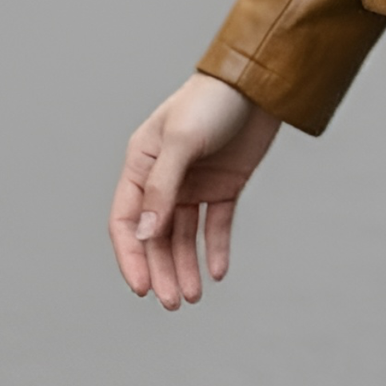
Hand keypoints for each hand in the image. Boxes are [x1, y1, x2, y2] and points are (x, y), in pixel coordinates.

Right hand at [109, 72, 280, 309]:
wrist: (260, 83)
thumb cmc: (212, 101)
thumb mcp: (182, 141)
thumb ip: (162, 188)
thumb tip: (143, 234)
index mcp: (141, 163)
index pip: (125, 220)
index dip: (130, 256)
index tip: (142, 288)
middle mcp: (164, 177)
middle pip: (155, 235)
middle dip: (161, 270)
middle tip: (174, 303)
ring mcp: (195, 183)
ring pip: (183, 235)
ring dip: (185, 266)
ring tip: (193, 296)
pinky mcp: (225, 185)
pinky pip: (216, 225)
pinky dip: (215, 248)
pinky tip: (217, 272)